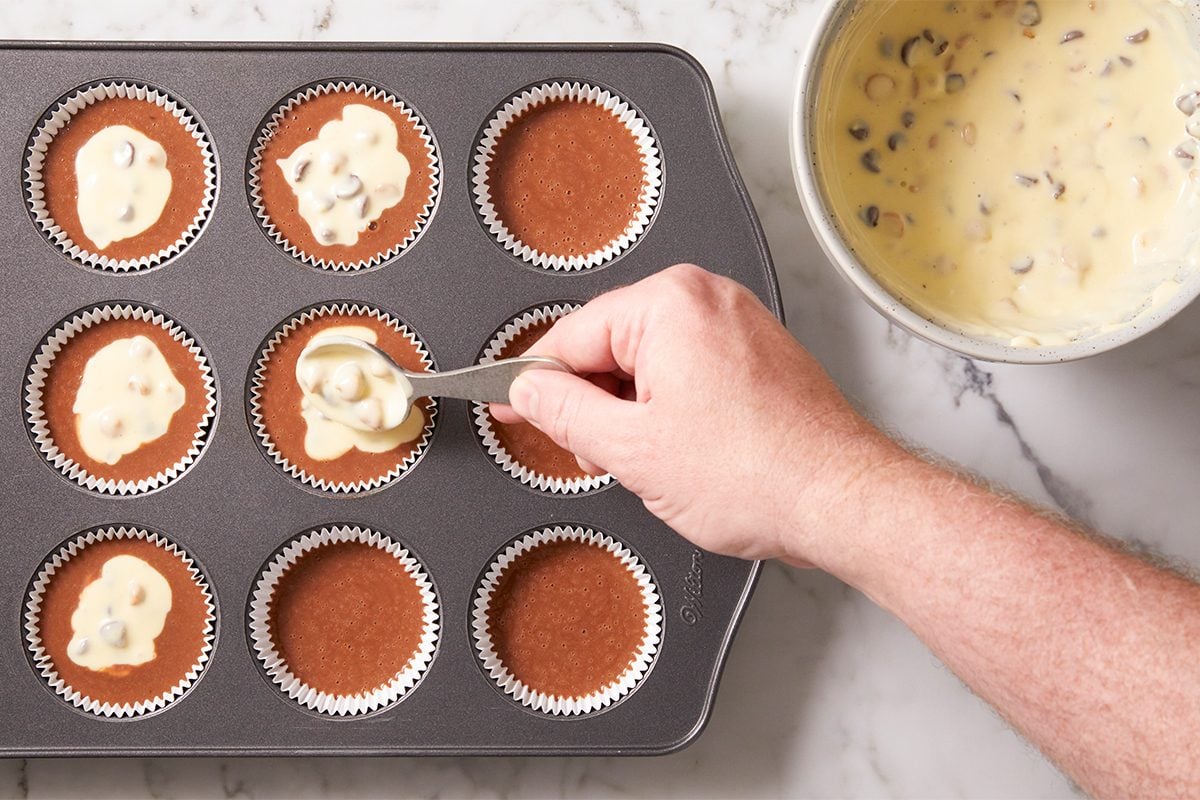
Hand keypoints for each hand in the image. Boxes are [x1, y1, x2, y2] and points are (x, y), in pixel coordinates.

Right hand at [491, 264, 894, 566]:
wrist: (843, 500)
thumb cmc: (758, 474)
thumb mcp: (631, 450)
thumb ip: (564, 412)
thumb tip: (528, 390)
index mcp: (669, 304)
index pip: (572, 336)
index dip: (534, 381)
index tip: (509, 404)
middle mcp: (707, 299)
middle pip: (612, 347)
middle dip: (595, 404)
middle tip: (599, 456)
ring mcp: (739, 324)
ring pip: (651, 363)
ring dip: (634, 413)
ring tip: (655, 465)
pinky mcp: (759, 354)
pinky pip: (690, 371)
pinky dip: (671, 409)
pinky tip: (685, 454)